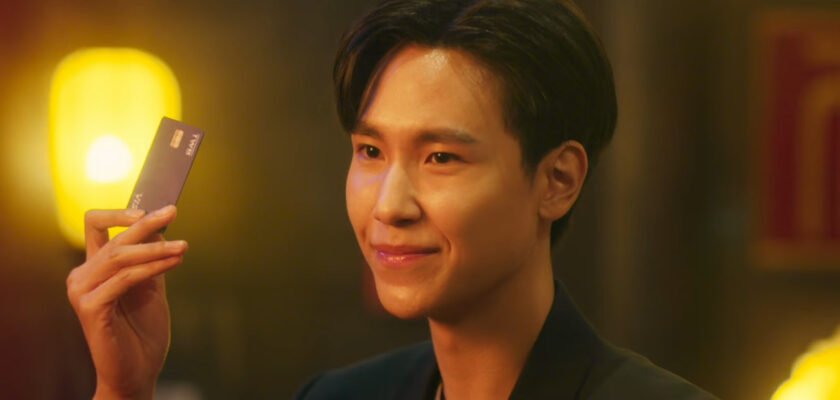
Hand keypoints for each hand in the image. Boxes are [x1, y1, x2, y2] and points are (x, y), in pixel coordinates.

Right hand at [66, 205, 187, 399]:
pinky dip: (152, 267)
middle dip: (146, 223)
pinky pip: (125, 279)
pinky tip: (174, 262)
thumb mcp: (151, 286)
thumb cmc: (143, 330)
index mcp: (93, 267)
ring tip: (183, 247)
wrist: (137, 370)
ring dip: (156, 248)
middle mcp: (82, 276)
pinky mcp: (90, 308)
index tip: (155, 209)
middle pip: (112, 237)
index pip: (96, 225)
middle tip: (172, 211)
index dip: (122, 213)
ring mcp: (82, 292)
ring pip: (120, 256)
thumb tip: (161, 228)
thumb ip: (151, 259)